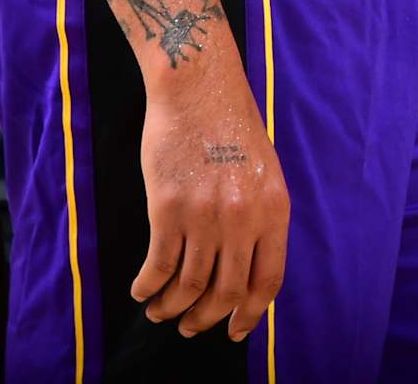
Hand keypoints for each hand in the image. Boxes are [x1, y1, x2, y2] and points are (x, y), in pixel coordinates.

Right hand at [132, 54, 290, 341]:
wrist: (199, 87)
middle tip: (191, 327)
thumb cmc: (230, 126)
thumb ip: (260, 217)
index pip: (267, 280)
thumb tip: (245, 269)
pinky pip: (158, 266)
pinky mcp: (168, 208)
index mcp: (274, 208)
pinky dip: (148, 287)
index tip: (236, 331)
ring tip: (161, 311)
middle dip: (207, 320)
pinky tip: (143, 289)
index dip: (250, 314)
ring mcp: (206, 214)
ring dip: (172, 308)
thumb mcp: (264, 171)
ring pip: (189, 287)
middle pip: (226, 292)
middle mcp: (243, 217)